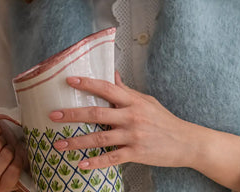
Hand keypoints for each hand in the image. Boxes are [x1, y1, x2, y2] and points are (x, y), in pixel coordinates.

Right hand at [0, 99, 23, 191]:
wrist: (15, 164)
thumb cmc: (2, 146)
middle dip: (5, 139)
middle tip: (6, 142)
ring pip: (6, 155)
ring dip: (13, 150)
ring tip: (11, 152)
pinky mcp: (2, 187)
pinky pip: (14, 168)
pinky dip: (19, 161)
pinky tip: (16, 161)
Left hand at [48, 71, 195, 169]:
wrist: (186, 141)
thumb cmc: (163, 119)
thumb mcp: (146, 100)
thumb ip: (127, 90)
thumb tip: (113, 75)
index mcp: (133, 101)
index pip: (106, 88)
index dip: (87, 84)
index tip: (69, 81)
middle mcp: (131, 116)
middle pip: (97, 113)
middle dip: (72, 114)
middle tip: (53, 115)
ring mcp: (133, 136)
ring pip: (99, 138)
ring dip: (77, 141)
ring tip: (59, 144)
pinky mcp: (136, 154)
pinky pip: (112, 158)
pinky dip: (95, 162)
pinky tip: (80, 164)